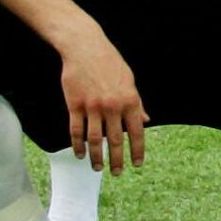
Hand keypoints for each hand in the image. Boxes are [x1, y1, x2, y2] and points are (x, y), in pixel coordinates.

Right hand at [61, 37, 147, 173]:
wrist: (85, 48)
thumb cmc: (110, 63)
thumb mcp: (129, 80)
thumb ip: (137, 103)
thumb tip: (146, 121)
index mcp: (130, 100)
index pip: (137, 132)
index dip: (137, 150)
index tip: (137, 164)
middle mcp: (112, 106)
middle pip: (116, 140)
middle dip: (117, 160)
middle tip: (117, 173)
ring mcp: (92, 107)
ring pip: (95, 140)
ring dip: (96, 157)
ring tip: (98, 168)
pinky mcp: (74, 105)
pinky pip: (76, 131)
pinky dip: (77, 145)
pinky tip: (79, 154)